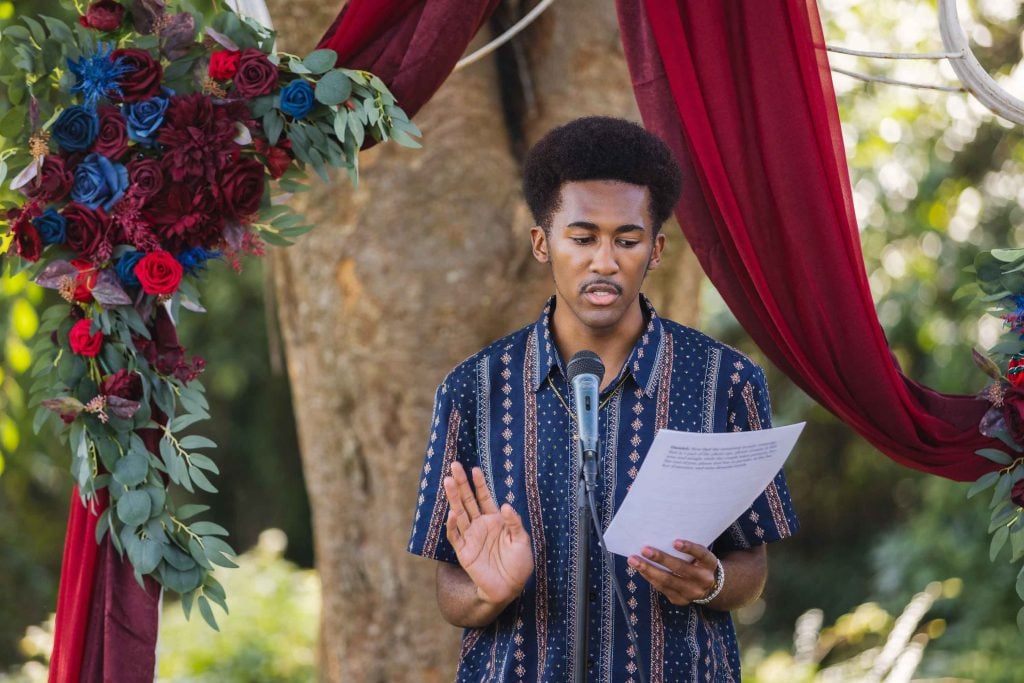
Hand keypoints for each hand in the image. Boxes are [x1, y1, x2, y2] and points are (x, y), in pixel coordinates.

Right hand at [444, 462, 533, 606]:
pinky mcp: (464, 551)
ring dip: (454, 497)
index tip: (474, 469)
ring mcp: (471, 537)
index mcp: (494, 520)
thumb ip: (514, 522)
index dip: (479, 484)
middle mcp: (480, 525)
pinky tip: (452, 513)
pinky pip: (455, 535)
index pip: (484, 497)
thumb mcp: (521, 540)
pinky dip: (452, 525)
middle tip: (454, 466)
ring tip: (448, 481)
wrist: (510, 587)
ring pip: (459, 513)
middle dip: (461, 483)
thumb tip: (504, 505)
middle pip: (468, 500)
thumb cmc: (519, 564)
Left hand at [627, 540, 718, 605]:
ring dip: (648, 569)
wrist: (711, 588)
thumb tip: (659, 536)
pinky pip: (662, 588)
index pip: (701, 554)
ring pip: (668, 581)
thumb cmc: (698, 563)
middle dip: (661, 559)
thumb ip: (687, 549)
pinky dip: (649, 577)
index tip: (675, 542)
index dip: (689, 548)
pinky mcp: (681, 600)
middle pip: (680, 568)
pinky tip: (640, 569)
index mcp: (710, 564)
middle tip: (644, 549)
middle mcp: (704, 579)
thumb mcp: (699, 556)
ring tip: (633, 560)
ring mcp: (692, 592)